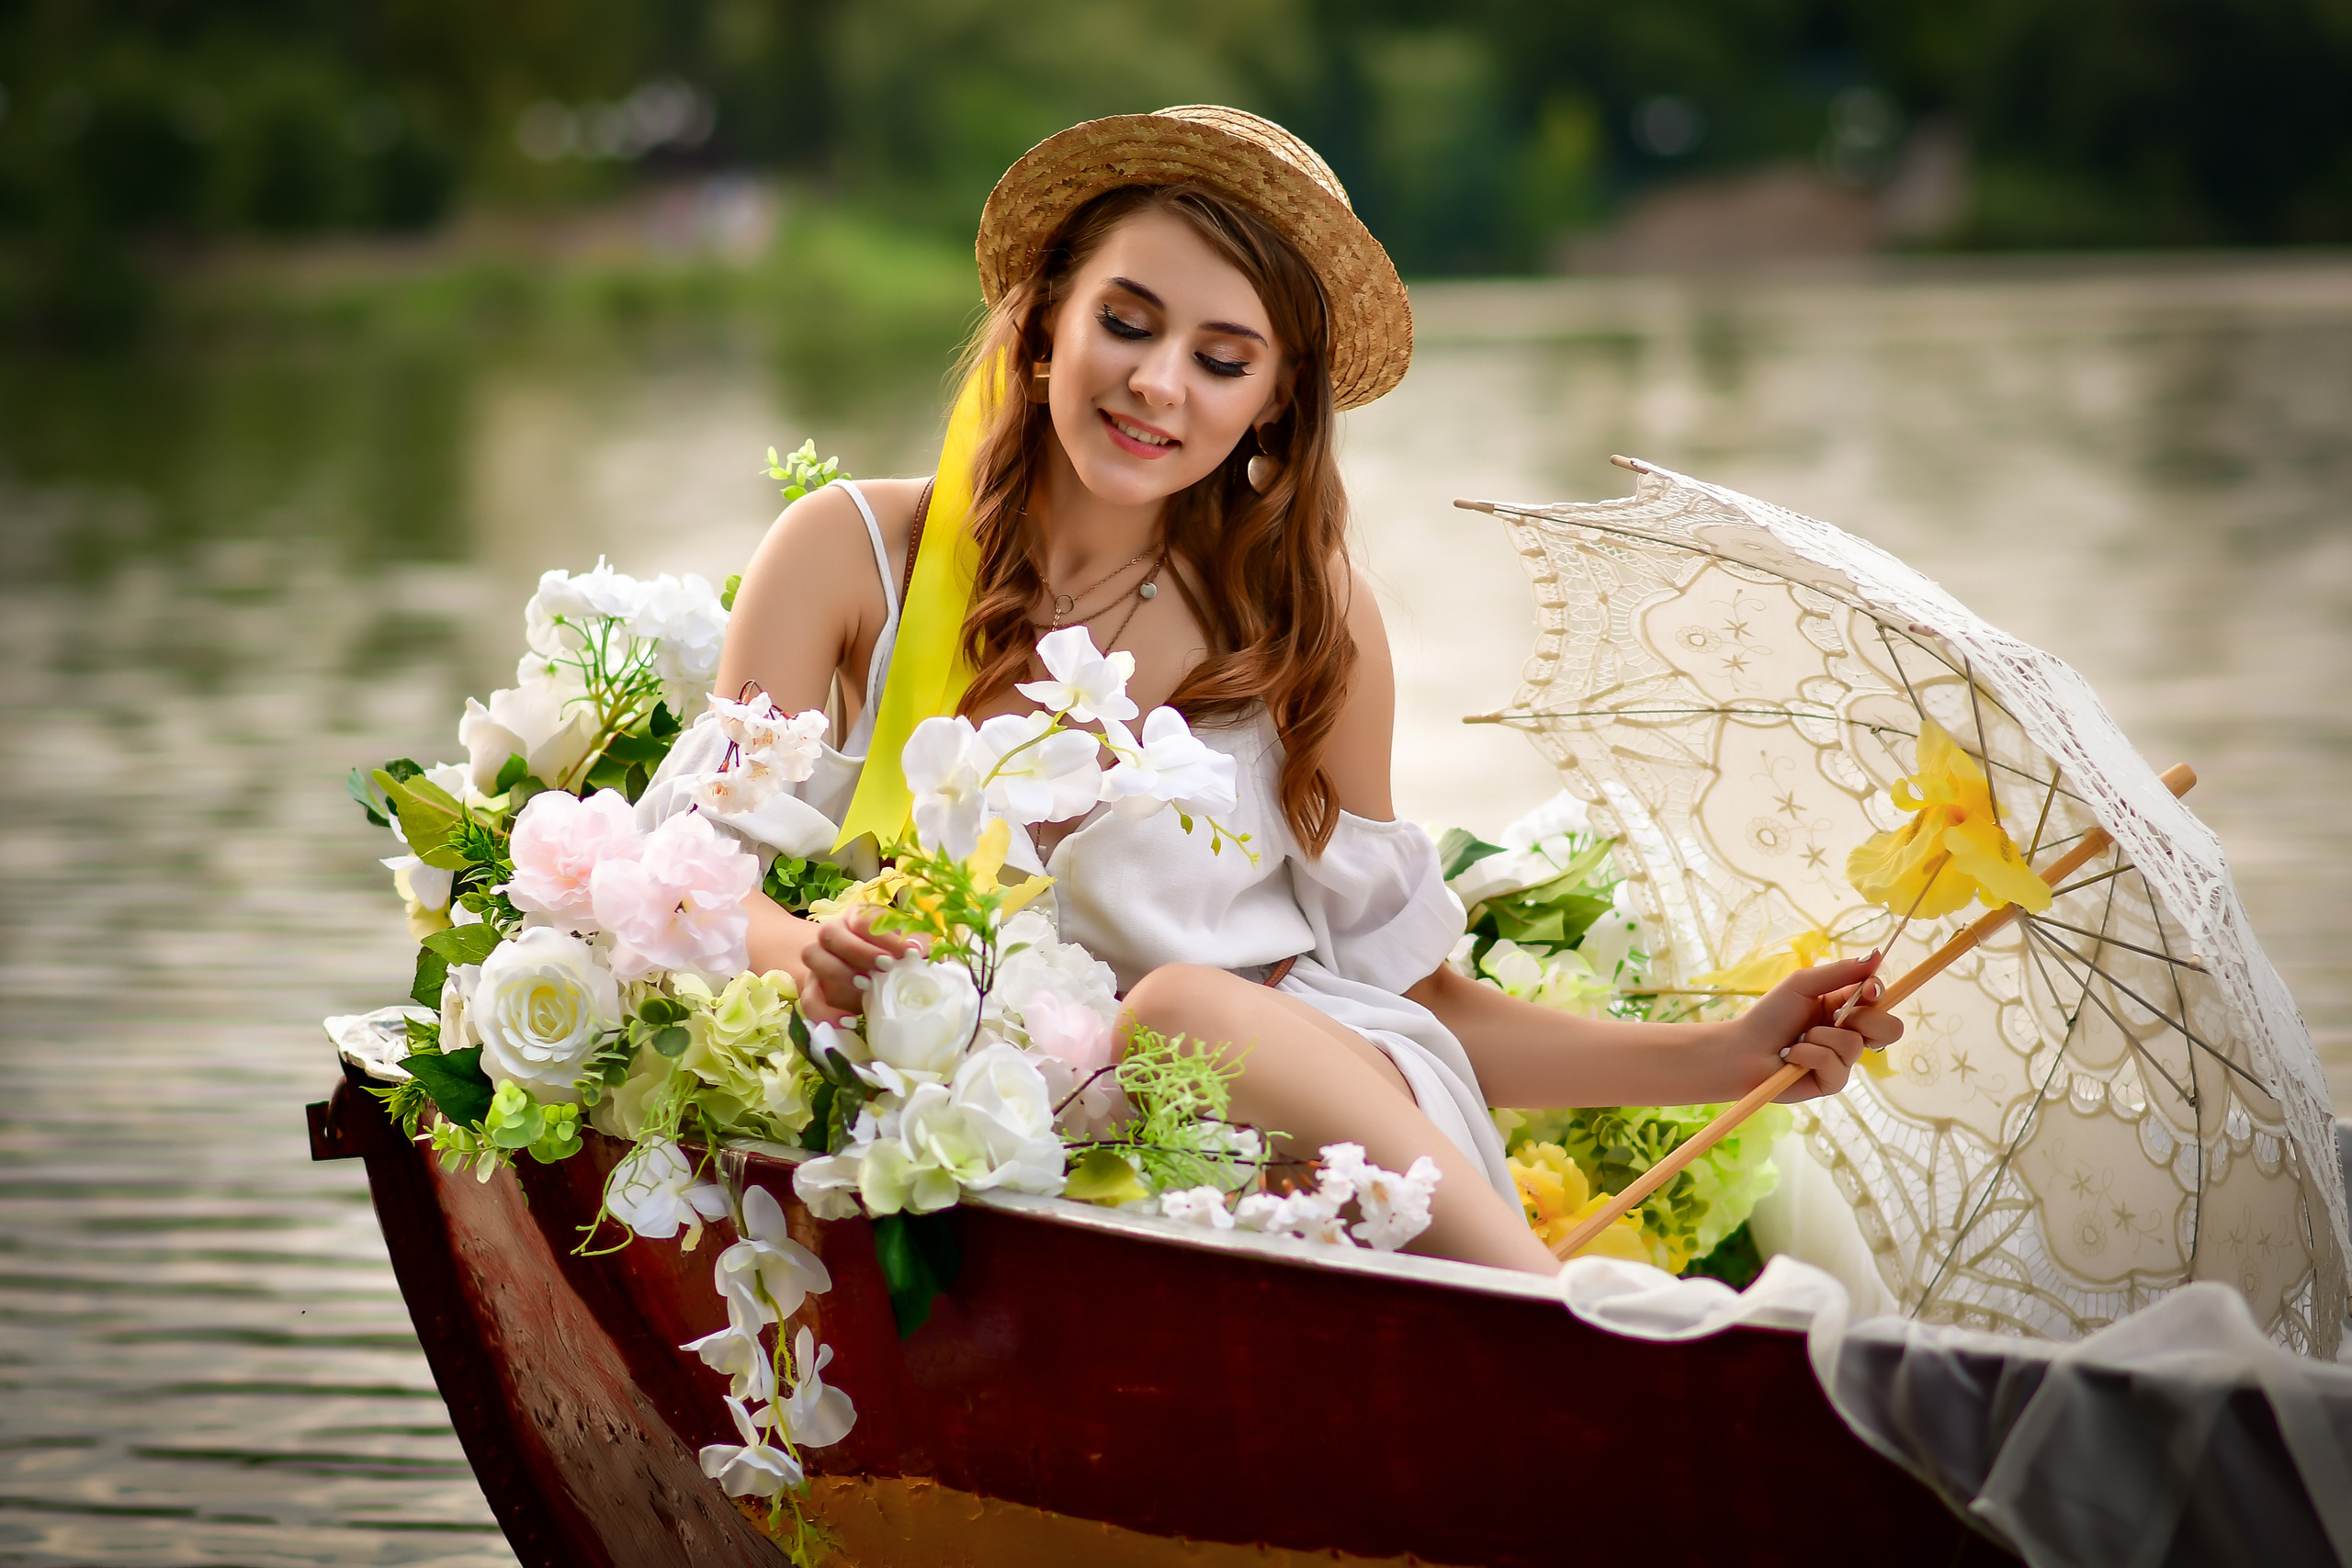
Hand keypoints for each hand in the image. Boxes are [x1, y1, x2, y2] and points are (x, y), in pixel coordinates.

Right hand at [799, 905, 925, 1024]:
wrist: (862, 973)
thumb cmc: (891, 955)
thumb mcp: (905, 946)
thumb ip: (915, 946)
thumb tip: (922, 952)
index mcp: (856, 919)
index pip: (863, 919)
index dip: (885, 936)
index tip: (910, 952)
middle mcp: (833, 935)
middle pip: (830, 934)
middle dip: (859, 951)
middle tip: (887, 967)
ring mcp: (818, 962)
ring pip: (813, 957)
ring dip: (840, 974)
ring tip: (867, 989)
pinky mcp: (812, 989)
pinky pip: (809, 1000)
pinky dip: (827, 1012)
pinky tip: (850, 1021)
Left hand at [1724, 953, 1902, 1102]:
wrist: (1743, 1049)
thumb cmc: (1770, 1015)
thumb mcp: (1802, 985)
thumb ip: (1841, 972)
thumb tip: (1877, 955)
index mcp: (1845, 1006)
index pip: (1879, 999)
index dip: (1879, 993)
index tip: (1869, 989)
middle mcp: (1849, 1033)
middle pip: (1890, 1028)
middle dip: (1865, 1020)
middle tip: (1835, 1017)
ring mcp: (1843, 1059)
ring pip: (1856, 1045)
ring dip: (1821, 1037)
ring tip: (1799, 1038)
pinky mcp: (1832, 1081)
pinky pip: (1836, 1066)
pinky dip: (1809, 1055)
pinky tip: (1792, 1056)